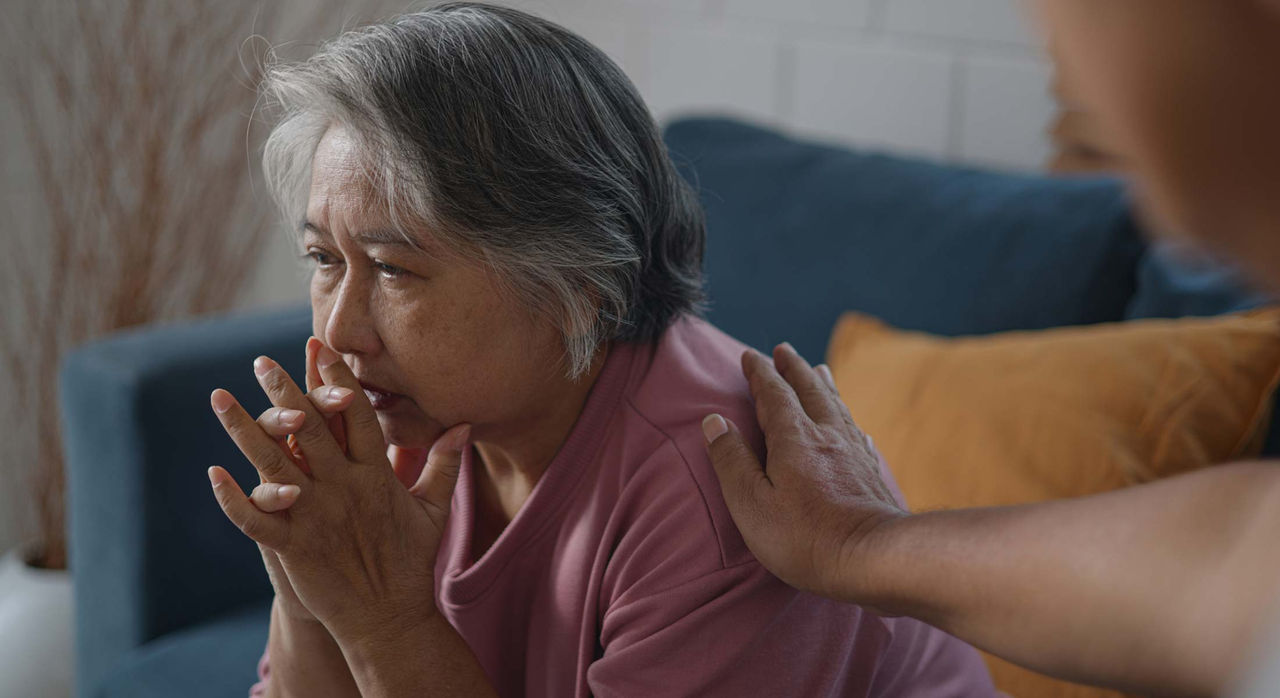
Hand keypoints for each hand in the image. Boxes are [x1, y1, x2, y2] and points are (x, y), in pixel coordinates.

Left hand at [206, 338, 469, 644]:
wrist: (390, 620)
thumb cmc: (412, 564)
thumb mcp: (435, 510)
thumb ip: (443, 465)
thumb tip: (463, 425)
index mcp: (376, 477)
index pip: (354, 416)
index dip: (337, 380)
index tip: (320, 348)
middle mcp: (344, 490)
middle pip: (310, 430)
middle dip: (284, 392)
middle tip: (260, 362)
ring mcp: (316, 518)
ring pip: (273, 465)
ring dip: (243, 430)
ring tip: (218, 398)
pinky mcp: (293, 548)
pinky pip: (256, 520)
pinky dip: (232, 498)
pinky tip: (213, 472)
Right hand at [701, 343, 904, 604]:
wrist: (872, 557)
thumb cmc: (803, 536)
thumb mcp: (751, 503)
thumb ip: (731, 460)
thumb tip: (714, 421)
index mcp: (793, 437)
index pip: (773, 394)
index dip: (760, 373)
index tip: (750, 356)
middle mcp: (826, 435)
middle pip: (809, 390)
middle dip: (793, 369)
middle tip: (784, 350)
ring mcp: (853, 453)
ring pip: (837, 407)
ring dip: (823, 385)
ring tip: (820, 370)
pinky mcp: (870, 474)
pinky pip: (858, 435)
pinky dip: (850, 422)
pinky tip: (854, 428)